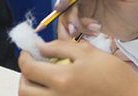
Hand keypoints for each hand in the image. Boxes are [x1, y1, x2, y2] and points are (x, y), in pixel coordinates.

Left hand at [18, 41, 137, 95]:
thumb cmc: (115, 76)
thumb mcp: (88, 52)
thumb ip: (60, 47)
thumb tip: (40, 47)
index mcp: (63, 79)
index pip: (29, 68)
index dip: (24, 57)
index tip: (27, 51)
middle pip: (24, 89)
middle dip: (23, 74)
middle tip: (31, 64)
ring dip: (31, 87)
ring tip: (42, 76)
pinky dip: (43, 94)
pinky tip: (54, 86)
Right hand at [56, 0, 137, 41]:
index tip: (61, 7)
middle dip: (68, 14)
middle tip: (75, 29)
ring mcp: (86, 0)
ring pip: (68, 12)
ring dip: (74, 24)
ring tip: (95, 31)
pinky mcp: (85, 14)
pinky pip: (73, 22)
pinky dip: (78, 30)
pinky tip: (94, 33)